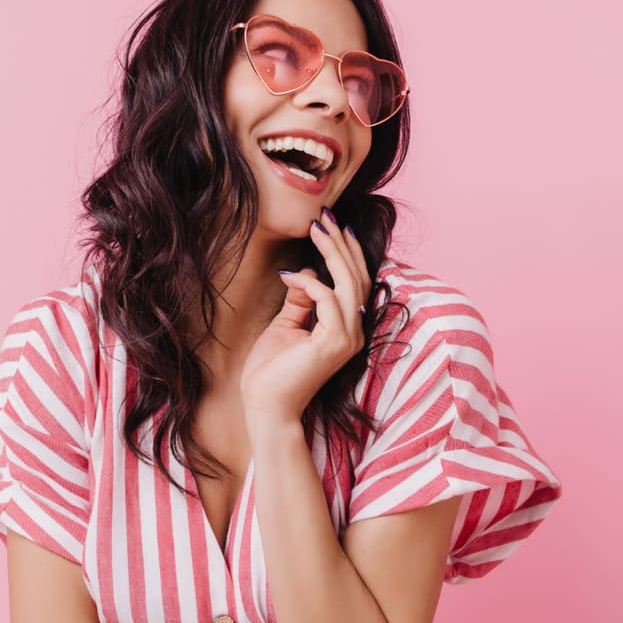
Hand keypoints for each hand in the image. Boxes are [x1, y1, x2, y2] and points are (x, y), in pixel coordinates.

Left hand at [239, 208, 372, 417]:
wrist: (265, 405)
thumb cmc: (272, 370)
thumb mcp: (287, 324)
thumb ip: (302, 300)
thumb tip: (307, 271)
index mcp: (347, 329)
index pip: (356, 283)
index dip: (347, 252)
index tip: (331, 225)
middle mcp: (354, 333)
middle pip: (357, 278)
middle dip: (341, 244)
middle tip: (324, 217)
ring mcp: (347, 339)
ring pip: (349, 284)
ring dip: (332, 253)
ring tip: (316, 228)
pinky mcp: (333, 344)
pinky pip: (328, 300)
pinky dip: (310, 284)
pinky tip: (289, 277)